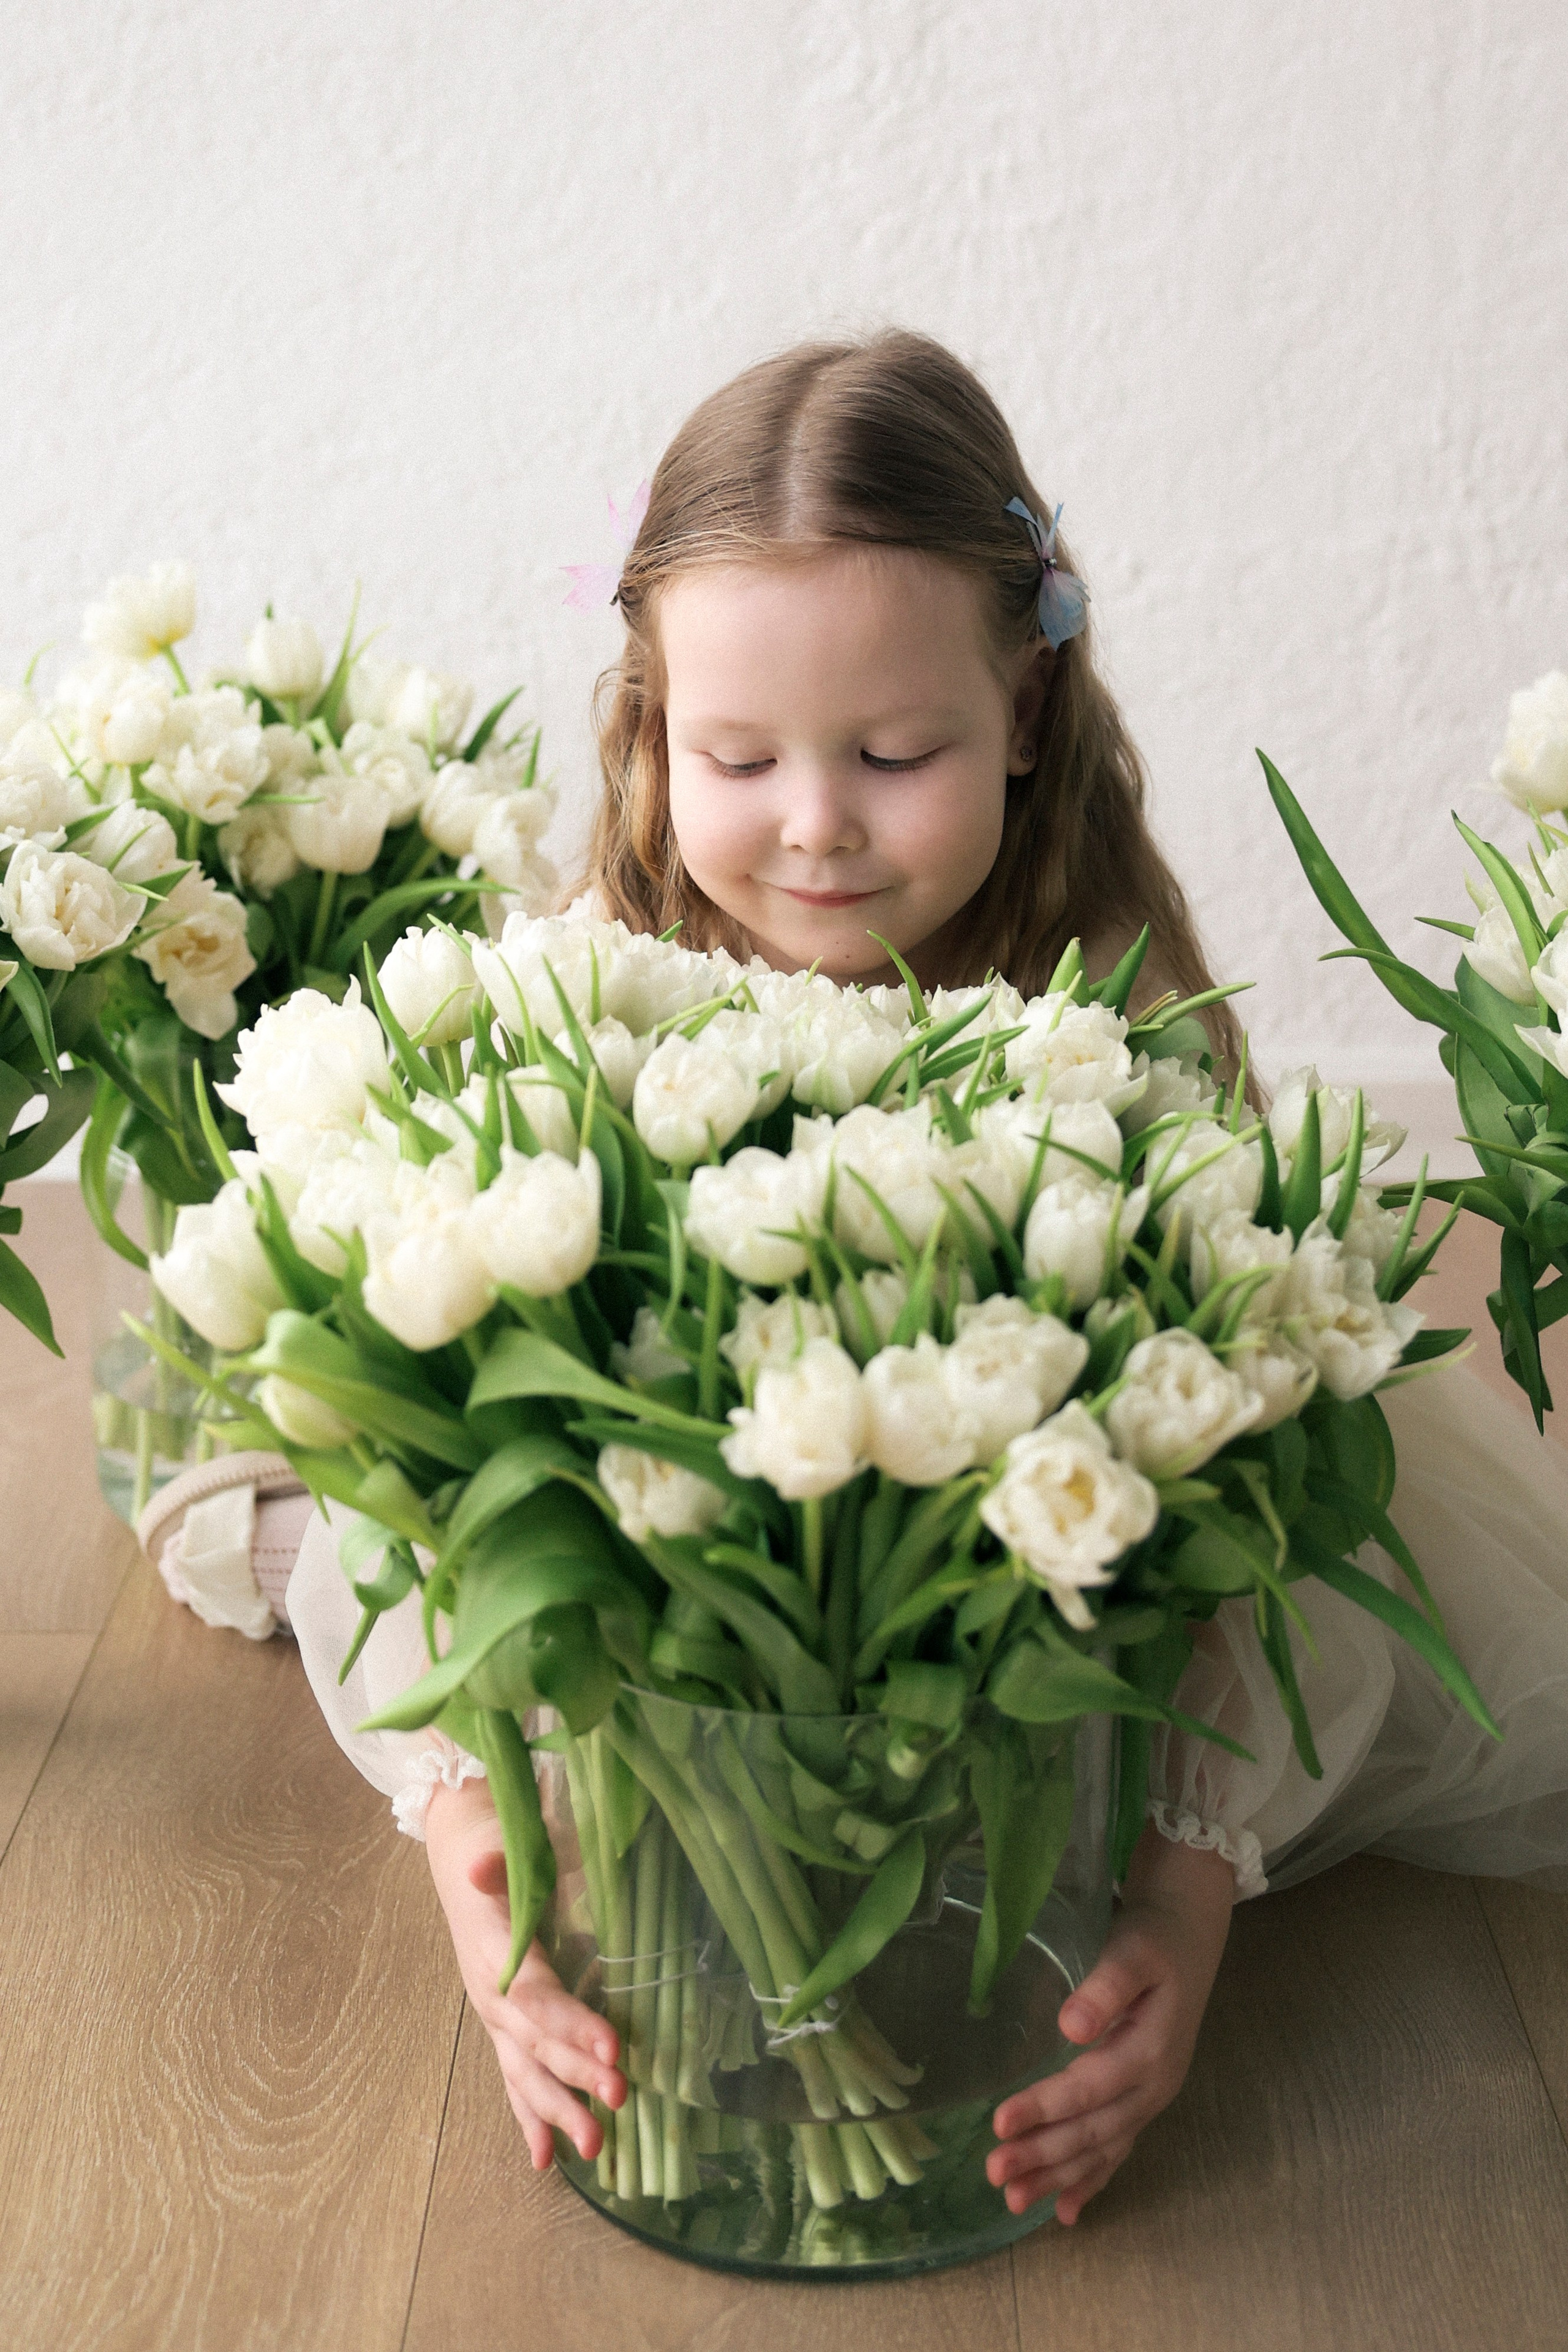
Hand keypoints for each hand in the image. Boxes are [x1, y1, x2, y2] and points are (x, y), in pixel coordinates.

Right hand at [424, 1774, 626, 2171]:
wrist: (463, 1848)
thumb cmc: (494, 1840)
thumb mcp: (500, 1841)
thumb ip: (495, 1862)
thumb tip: (479, 1867)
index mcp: (496, 1951)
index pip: (538, 1998)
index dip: (572, 2026)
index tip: (613, 2048)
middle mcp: (491, 1992)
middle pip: (535, 2044)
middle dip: (575, 2077)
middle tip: (617, 2101)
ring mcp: (494, 2014)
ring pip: (525, 2071)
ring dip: (557, 2110)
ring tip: (594, 2148)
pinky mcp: (503, 2024)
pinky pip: (515, 2076)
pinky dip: (530, 2115)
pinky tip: (547, 2156)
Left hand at [988, 1824, 1234, 2224]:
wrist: (1189, 1937)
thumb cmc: (1155, 1940)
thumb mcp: (1133, 1952)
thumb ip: (1105, 1988)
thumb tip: (1071, 2026)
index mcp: (1150, 2052)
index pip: (1088, 2089)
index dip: (1044, 2108)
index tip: (999, 2123)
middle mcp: (1153, 2086)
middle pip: (1092, 2130)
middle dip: (1042, 2156)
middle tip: (994, 2173)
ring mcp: (1150, 2098)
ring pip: (1101, 2149)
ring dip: (1058, 2177)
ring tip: (1012, 2201)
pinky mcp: (1142, 2099)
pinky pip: (1116, 2149)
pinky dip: (1091, 2180)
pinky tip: (1065, 2212)